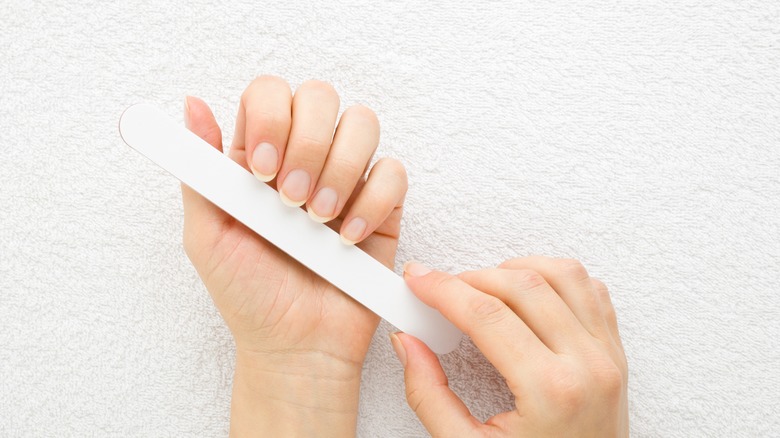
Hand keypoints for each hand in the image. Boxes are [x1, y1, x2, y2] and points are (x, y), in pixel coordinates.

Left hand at [182, 76, 406, 435]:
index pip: (270, 93)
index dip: (270, 117)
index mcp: (259, 155)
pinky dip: (371, 203)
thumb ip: (199, 170)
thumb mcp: (206, 235)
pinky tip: (346, 238)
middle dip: (306, 144)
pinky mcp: (382, 205)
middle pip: (320, 96)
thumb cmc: (249, 295)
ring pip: (362, 123)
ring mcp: (347, 178)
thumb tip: (190, 104)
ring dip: (339, 170)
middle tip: (289, 199)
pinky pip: (392, 171)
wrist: (297, 345)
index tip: (259, 170)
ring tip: (317, 220)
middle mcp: (305, 156)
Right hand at [393, 257, 628, 436]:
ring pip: (564, 274)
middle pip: (523, 285)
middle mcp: (587, 365)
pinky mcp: (615, 354)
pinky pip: (590, 291)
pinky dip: (556, 279)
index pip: (486, 315)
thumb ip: (429, 395)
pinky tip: (529, 295)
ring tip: (484, 287)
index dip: (443, 289)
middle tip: (440, 288)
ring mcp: (607, 356)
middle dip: (472, 277)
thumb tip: (408, 344)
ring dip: (516, 270)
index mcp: (550, 392)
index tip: (418, 281)